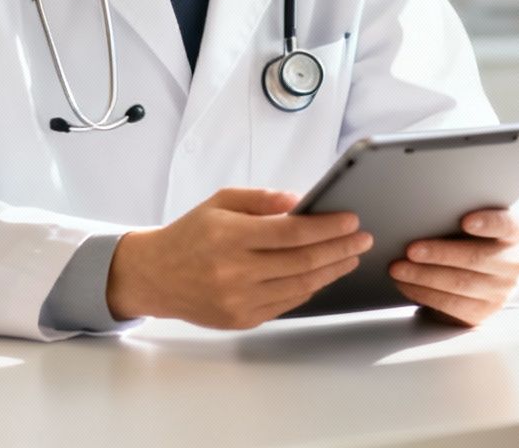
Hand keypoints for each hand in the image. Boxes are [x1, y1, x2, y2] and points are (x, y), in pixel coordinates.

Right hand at [106, 187, 371, 328]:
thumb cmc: (191, 234)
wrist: (155, 275)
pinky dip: (309, 288)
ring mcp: (238, 300)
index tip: (352, 220)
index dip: (327, 227)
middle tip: (362, 239)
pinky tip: (323, 274)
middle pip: (302, 262)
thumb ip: (261, 199)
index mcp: (229, 236)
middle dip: (340, 249)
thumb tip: (300, 202)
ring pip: (300, 286)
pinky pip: (286, 304)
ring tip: (350, 256)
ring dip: (332, 271)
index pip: (291, 233)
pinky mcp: (240, 319)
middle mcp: (233, 271)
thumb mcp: (220, 202)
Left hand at [388, 208, 518, 326]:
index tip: (465, 221)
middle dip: (440, 254)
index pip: (508, 225)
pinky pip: (450, 305)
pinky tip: (406, 283)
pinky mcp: (482, 312)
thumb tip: (426, 213)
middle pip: (477, 258)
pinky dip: (423, 293)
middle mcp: (513, 264)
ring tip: (399, 268)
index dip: (488, 223)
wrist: (482, 273)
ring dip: (424, 276)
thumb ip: (459, 216)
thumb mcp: (475, 224)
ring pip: (460, 284)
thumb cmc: (472, 239)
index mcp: (517, 233)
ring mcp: (500, 291)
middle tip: (411, 249)